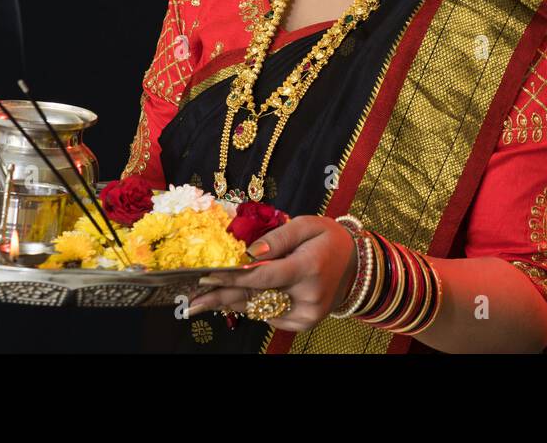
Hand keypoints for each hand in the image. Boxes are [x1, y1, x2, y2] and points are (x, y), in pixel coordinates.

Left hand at [188, 215, 356, 330]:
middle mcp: (308, 295)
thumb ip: (278, 237)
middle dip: (220, 298)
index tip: (206, 276)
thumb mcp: (307, 224)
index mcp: (309, 267)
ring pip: (259, 309)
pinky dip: (251, 306)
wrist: (356, 266)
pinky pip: (270, 315)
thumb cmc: (327, 239)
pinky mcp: (305, 323)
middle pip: (255, 298)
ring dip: (229, 304)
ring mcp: (307, 313)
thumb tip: (249, 253)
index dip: (232, 278)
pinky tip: (229, 301)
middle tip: (191, 301)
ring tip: (199, 303)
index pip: (263, 276)